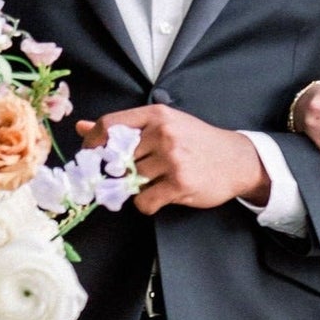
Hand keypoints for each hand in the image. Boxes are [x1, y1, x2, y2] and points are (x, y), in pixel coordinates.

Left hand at [79, 107, 268, 215]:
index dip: (92, 143)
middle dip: (119, 172)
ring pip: (130, 181)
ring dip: (137, 188)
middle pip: (117, 158)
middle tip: (133, 174)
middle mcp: (163, 134)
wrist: (237, 159)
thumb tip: (82, 127)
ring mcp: (173, 159)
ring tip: (157, 182)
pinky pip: (145, 201)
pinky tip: (162, 195)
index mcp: (156, 115)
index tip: (90, 156)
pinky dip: (148, 204)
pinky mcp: (180, 183)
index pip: (109, 125)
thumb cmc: (198, 141)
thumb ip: (124, 127)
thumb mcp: (164, 124)